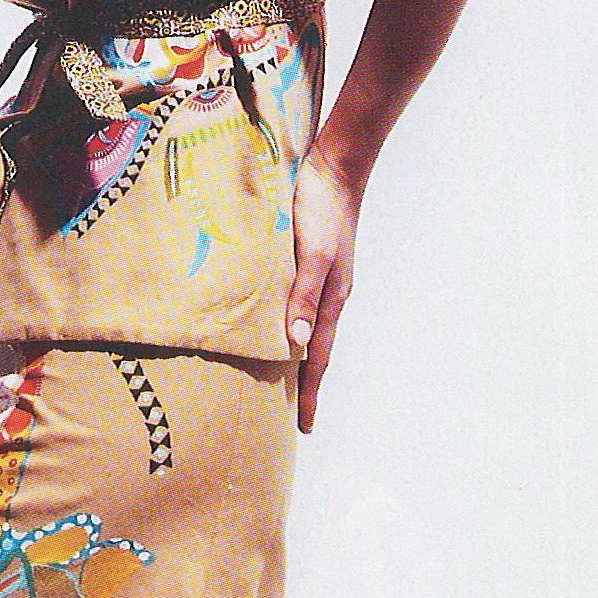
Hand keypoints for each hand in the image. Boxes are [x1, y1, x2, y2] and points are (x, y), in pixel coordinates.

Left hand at [285, 140, 361, 432]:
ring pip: (301, 329)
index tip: (305, 429)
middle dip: (302, 384)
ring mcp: (315, 281)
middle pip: (311, 351)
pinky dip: (283, 327)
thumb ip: (303, 296)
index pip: (317, 359)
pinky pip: (292, 306)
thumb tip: (293, 342)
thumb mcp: (313, 255)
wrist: (331, 168)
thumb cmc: (321, 210)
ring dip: (290, 357)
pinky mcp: (303, 264)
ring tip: (273, 382)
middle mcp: (325, 296)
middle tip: (285, 416)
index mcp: (331, 300)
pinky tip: (266, 328)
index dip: (310, 394)